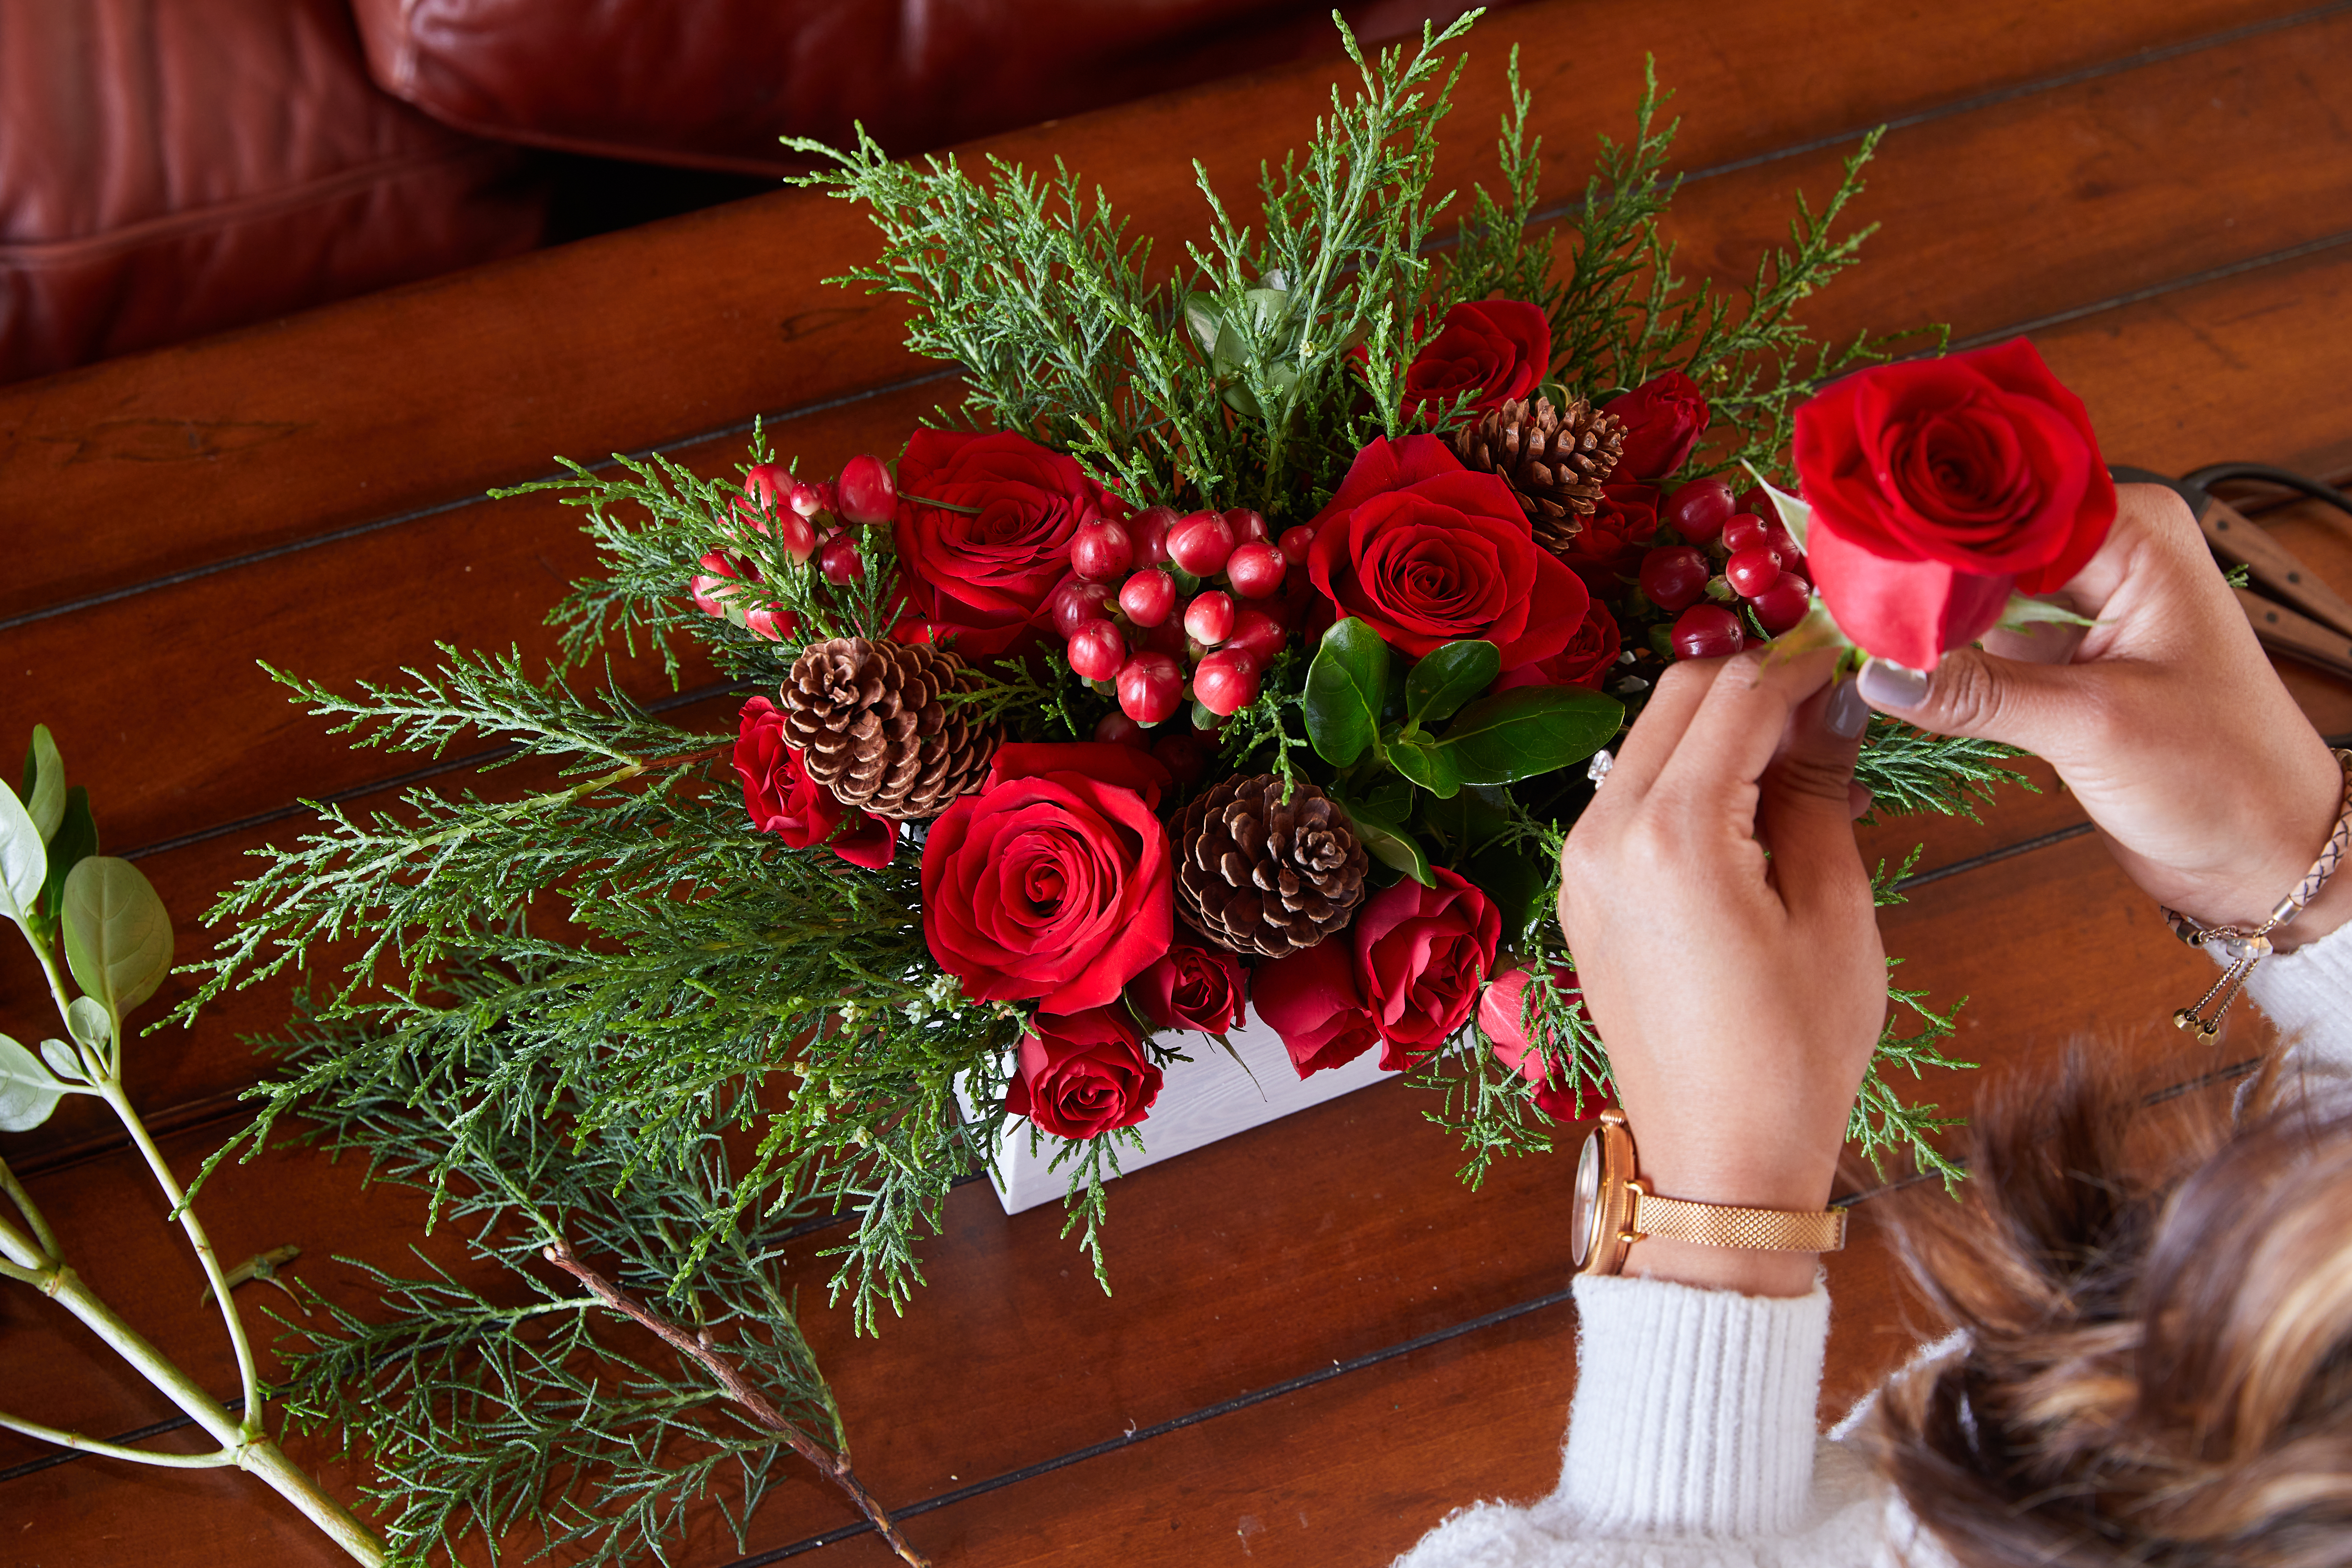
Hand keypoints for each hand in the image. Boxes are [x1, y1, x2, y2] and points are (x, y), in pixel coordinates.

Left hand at [1559, 648, 1884, 1296]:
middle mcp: (1605, 834)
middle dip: (1752, 678)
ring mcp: (1581, 863)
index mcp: (1674, 835)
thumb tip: (1829, 701)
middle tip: (1826, 693)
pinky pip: (1628, 793)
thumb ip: (1818, 789)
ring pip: (1646, 738)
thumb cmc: (1792, 1052)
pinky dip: (1685, 771)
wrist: (1719, 1160)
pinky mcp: (1581, 890)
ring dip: (1715, 722)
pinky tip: (1746, 797)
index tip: (1850, 655)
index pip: (1736, 693)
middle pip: (1676, 695)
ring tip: (1797, 749)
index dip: (1799, 661)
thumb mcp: (1831, 909)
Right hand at [1857, 484, 2349, 948]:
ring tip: (1838, 617)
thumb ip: (1978, 694)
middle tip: (1825, 584)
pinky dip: (1933, 653)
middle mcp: (2106, 557)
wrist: (2266, 853)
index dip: (1923, 527)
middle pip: (1978, 542)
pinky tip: (1880, 658)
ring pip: (1968, 591)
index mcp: (2135, 536)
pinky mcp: (2057, 659)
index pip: (2003, 507)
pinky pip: (1976, 640)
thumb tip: (1876, 671)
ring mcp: (2079, 609)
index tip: (1845, 549)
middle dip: (1907, 568)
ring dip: (1914, 613)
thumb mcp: (2094, 726)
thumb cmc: (2226, 777)